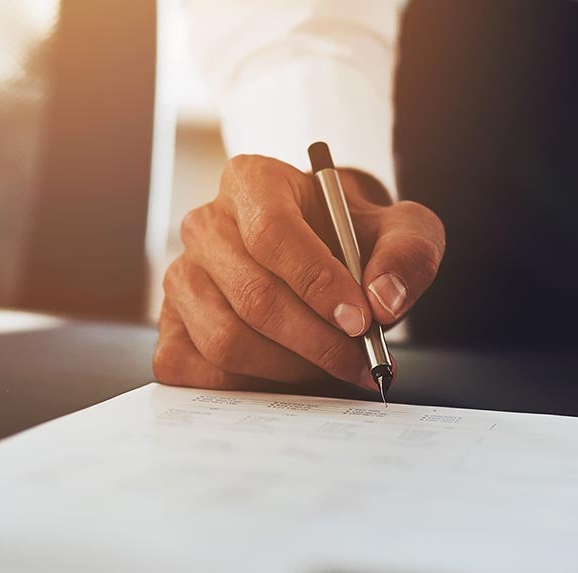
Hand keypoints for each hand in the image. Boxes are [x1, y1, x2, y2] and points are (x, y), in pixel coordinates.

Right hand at [153, 155, 444, 389]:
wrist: (325, 255)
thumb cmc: (355, 239)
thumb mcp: (402, 229)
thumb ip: (407, 254)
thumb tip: (384, 301)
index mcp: (251, 181)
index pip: (272, 234)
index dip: (318, 283)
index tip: (361, 321)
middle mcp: (204, 225)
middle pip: (252, 296)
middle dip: (316, 340)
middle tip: (362, 360)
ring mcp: (180, 277)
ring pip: (225, 340)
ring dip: (290, 368)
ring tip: (333, 366)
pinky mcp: (170, 326)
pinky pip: (197, 371)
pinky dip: (249, 387)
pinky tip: (290, 376)